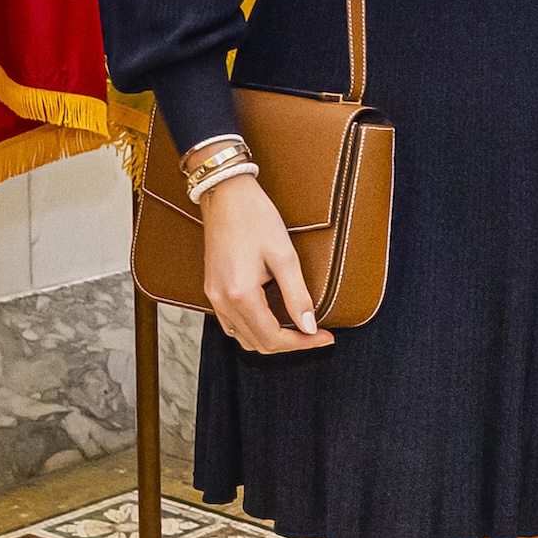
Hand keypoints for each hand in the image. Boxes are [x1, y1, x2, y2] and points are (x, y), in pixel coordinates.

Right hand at [201, 174, 333, 352]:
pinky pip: (232, 324)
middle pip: (258, 343)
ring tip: (297, 329)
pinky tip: (272, 318)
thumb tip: (310, 327)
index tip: (325, 337)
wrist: (225, 194)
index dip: (303, 343)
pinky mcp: (212, 289)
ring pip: (243, 337)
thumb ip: (297, 296)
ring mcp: (214, 296)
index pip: (274, 337)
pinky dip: (253, 328)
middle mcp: (222, 301)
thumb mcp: (284, 256)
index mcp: (240, 294)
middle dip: (290, 344)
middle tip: (315, 334)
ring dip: (270, 339)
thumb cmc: (255, 217)